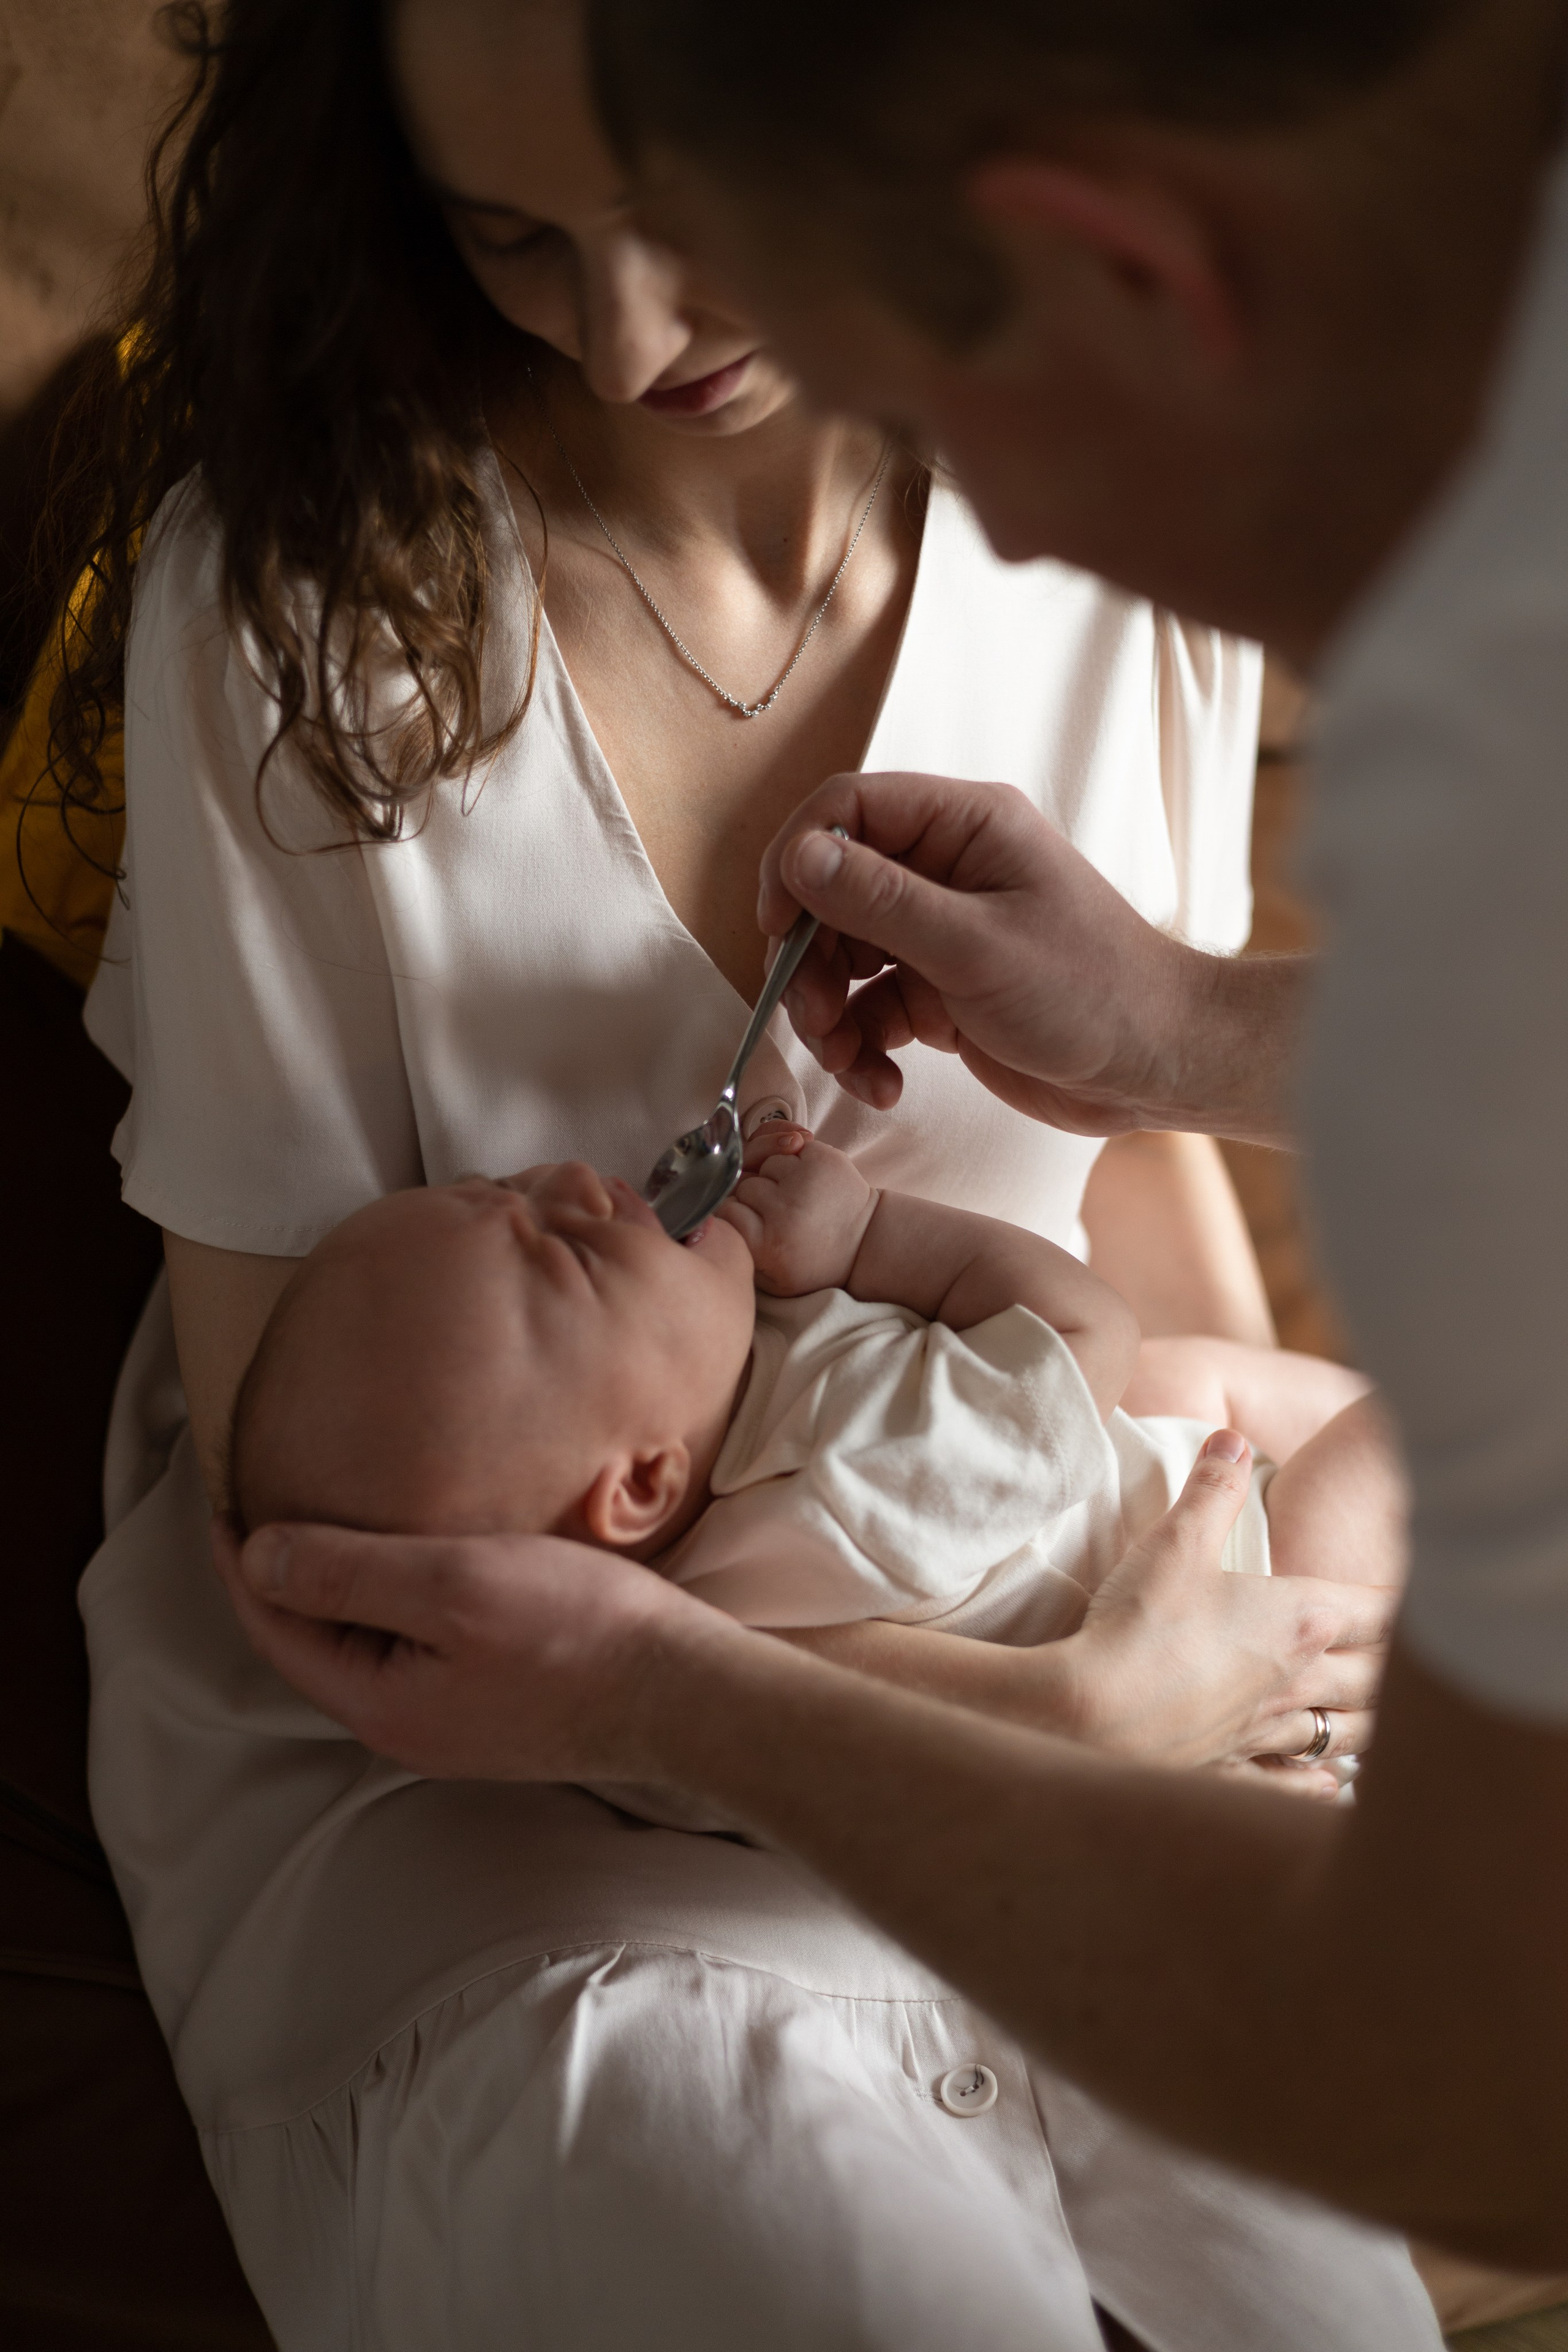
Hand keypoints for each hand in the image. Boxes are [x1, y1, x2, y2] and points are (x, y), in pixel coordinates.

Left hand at [212, 1513, 744, 1782]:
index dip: (240, 1560)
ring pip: (371, 1646)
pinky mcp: (501, 1704)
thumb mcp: (454, 1584)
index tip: (225, 1494)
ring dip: (345, 1588)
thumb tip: (254, 1557)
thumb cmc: (580, 1631)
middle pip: (317, 1642)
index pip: (276, 1628)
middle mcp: (409, 1726)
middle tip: (268, 1499)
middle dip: (285, 1575)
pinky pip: (420, 1650)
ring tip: (336, 1521)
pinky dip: (399, 1603)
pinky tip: (423, 1562)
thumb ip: (349, 1572)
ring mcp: (457, 1721)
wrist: (688, 1691)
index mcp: (381, 1703)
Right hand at [717, 1115, 877, 1294]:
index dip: (729, 1208)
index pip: (722, 1208)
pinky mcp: (823, 1158)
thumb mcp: (769, 1278)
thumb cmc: (812, 1262)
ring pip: (761, 1160)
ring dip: (768, 1170)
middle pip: (740, 1182)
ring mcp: (805, 1181)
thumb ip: (736, 1248)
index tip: (744, 1216)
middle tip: (770, 1207)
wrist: (865, 1243)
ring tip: (787, 1190)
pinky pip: (782, 1139)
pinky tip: (793, 1158)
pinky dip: (783, 1147)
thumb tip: (712, 1210)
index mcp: (767, 1244)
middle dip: (749, 1191)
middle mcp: (785, 1211)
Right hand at [756, 772, 1299, 1146]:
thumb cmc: (1093, 992)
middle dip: (809, 959)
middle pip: (831, 892)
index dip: (797, 860)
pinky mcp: (940, 992)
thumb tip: (800, 858)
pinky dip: (862, 1049)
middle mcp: (946, 870)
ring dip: (827, 1014)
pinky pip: (869, 1011)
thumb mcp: (976, 945)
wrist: (1157, 1067)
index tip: (776, 924)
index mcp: (964, 826)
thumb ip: (881, 901)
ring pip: (841, 959)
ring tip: (847, 1060)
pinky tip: (883, 1084)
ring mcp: (940, 933)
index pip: (847, 810)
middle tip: (811, 1015)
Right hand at [1063, 1434, 1391, 1776]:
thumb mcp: (1175, 1541)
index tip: (1430, 1599)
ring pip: (1343, 1733)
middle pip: (1376, 1679)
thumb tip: (1230, 1437)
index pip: (1380, 1611)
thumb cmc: (1140, 1623)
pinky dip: (1319, 1781)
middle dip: (1400, 1670)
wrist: (1089, 1712)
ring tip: (1383, 1720)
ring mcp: (1265, 1730)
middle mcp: (1296, 1680)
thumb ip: (1211, 1489)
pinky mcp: (1230, 1768)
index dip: (1408, 1605)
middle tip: (1422, 1665)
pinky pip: (1292, 1780)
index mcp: (1299, 1621)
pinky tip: (1332, 1782)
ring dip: (1369, 1724)